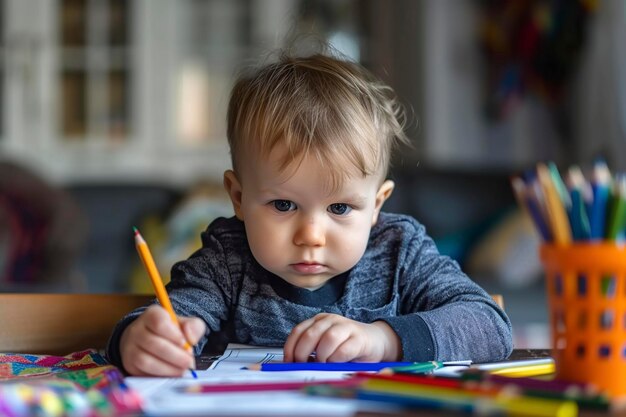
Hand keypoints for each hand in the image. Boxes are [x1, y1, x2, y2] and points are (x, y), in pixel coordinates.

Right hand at [120, 304, 205, 375]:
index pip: (159, 321)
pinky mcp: (129, 364)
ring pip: (146, 361)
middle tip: (189, 362)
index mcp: (152, 315)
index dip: (173, 334)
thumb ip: (193, 327)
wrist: (148, 339)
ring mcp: (130, 348)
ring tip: (182, 370)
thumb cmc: (170, 331)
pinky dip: (160, 376)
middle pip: (153, 343)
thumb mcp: (185, 324)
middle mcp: (136, 330)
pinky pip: (142, 373)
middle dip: (175, 356)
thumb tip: (191, 339)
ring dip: (168, 368)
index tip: (184, 342)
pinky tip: (172, 374)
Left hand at [283, 313, 401, 362]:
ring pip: (327, 339)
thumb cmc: (347, 347)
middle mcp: (331, 320)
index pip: (298, 331)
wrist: (376, 341)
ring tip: (324, 365)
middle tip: (305, 367)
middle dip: (303, 354)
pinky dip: (336, 360)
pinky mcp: (359, 338)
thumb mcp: (325, 346)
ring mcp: (346, 327)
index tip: (288, 363)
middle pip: (310, 335)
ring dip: (322, 356)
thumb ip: (311, 351)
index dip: (290, 348)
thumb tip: (293, 366)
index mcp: (319, 321)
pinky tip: (336, 364)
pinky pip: (343, 349)